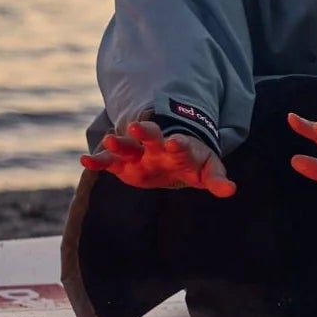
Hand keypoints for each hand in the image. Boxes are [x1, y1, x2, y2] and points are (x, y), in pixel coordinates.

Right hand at [79, 119, 235, 196]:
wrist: (173, 156)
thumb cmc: (193, 164)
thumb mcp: (207, 171)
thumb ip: (217, 180)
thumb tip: (231, 190)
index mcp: (181, 148)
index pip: (181, 144)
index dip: (179, 144)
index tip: (175, 143)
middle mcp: (157, 147)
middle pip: (151, 136)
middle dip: (146, 131)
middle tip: (138, 126)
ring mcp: (139, 153)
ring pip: (128, 145)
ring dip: (119, 142)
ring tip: (109, 140)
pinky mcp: (123, 163)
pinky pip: (109, 160)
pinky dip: (98, 160)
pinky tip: (85, 160)